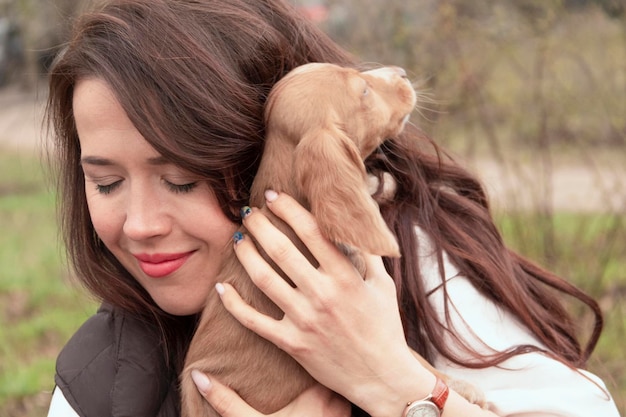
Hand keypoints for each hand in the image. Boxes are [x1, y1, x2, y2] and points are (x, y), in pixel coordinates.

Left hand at [217, 191, 428, 415]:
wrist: (382, 377)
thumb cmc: (384, 327)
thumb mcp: (383, 285)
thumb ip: (368, 252)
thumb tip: (360, 221)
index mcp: (346, 276)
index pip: (312, 232)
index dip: (288, 208)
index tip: (273, 195)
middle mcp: (323, 294)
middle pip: (282, 250)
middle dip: (260, 225)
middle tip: (248, 212)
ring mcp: (305, 320)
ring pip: (264, 279)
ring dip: (246, 254)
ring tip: (237, 239)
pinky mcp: (292, 343)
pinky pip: (255, 321)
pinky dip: (234, 305)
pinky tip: (220, 288)